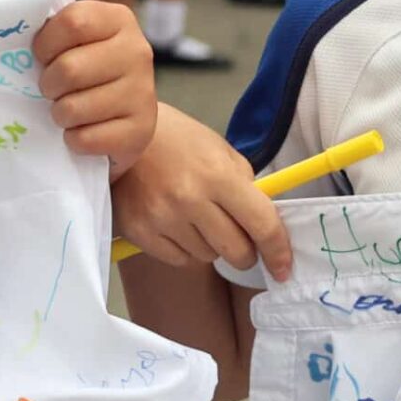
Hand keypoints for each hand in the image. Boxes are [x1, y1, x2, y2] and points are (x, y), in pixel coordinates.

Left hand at [33, 0, 156, 173]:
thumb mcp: (79, 42)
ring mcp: (142, 92)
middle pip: (69, 68)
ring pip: (73, 108)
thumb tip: (21, 33)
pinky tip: (83, 130)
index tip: (42, 57)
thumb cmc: (90, 73)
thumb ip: (56, 33)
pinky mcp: (140, 131)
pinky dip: (74, 139)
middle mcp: (137, 52)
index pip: (72, 22)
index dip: (45, 44)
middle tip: (51, 89)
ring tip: (67, 110)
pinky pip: (85, 138)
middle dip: (48, 85)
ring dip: (59, 114)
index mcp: (118, 20)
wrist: (128, 118)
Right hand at [111, 104, 291, 280]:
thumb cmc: (174, 138)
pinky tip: (175, 223)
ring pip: (207, 257)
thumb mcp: (218, 149)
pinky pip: (179, 260)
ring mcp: (162, 217)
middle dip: (245, 251)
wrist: (116, 131)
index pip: (262, 224)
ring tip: (195, 216)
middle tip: (239, 238)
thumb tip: (264, 223)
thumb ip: (244, 185)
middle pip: (236, 251)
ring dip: (211, 245)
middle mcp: (190, 199)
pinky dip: (184, 249)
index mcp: (218, 175)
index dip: (278, 251)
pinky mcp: (139, 231)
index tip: (284, 268)